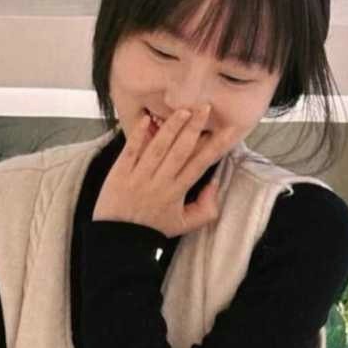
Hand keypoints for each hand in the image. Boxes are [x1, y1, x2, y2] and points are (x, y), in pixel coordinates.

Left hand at [93, 106, 231, 238]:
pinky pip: (131, 151)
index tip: (229, 130)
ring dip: (171, 127)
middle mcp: (161, 182)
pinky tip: (148, 119)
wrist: (118, 239)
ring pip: (158, 147)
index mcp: (177, 191)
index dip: (216, 146)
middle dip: (194, 128)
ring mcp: (139, 176)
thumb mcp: (185, 225)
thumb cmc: (152, 229)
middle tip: (204, 108)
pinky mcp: (120, 173)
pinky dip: (139, 135)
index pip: (200, 164)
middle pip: (181, 150)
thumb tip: (215, 184)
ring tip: (183, 111)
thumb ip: (206, 208)